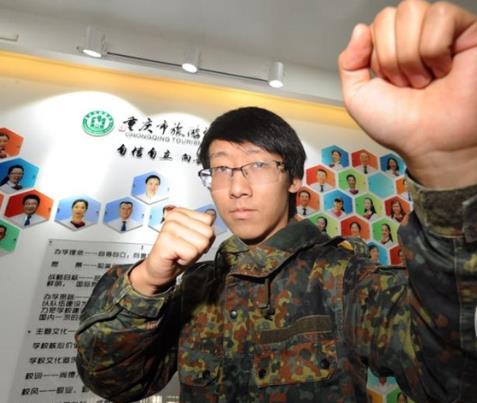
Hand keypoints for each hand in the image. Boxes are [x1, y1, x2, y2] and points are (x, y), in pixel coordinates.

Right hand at [130, 207, 215, 295]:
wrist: (157, 270)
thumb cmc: (176, 254)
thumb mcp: (195, 238)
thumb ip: (203, 225)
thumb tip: (212, 213)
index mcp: (181, 212)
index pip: (209, 219)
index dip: (204, 235)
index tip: (191, 240)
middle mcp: (174, 216)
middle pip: (208, 231)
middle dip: (201, 245)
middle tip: (185, 249)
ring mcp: (169, 226)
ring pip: (202, 242)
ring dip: (194, 253)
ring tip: (181, 252)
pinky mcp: (167, 239)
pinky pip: (192, 252)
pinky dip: (187, 259)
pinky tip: (176, 257)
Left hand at [339, 0, 476, 188]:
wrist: (430, 143)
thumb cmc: (400, 125)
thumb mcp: (358, 97)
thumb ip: (349, 63)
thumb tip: (360, 29)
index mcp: (390, 48)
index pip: (374, 25)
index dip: (377, 57)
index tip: (390, 83)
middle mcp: (414, 37)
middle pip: (389, 16)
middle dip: (391, 58)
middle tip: (407, 84)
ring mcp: (441, 31)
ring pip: (412, 12)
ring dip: (411, 56)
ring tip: (424, 79)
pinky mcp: (467, 31)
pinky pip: (440, 15)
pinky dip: (434, 50)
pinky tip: (442, 69)